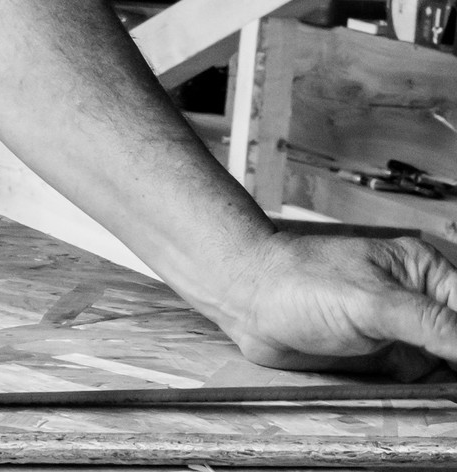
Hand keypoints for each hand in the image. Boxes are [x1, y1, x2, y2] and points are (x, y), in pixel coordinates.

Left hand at [217, 231, 456, 378]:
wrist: (247, 300)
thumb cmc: (297, 282)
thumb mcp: (371, 302)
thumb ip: (432, 325)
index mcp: (425, 272)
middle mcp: (422, 302)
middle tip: (450, 386)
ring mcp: (407, 335)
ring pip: (454, 371)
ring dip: (453, 388)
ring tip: (436, 394)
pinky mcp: (390, 362)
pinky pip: (430, 387)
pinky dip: (441, 402)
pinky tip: (442, 411)